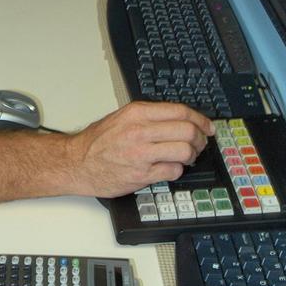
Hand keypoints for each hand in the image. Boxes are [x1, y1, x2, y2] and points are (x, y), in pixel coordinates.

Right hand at [72, 100, 214, 197]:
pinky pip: (173, 171)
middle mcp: (140, 131)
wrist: (77, 163)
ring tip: (187, 157)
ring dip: (192, 155)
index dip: (200, 119)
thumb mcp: (121, 117)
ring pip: (185, 151)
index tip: (208, 126)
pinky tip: (170, 167)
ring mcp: (141, 154)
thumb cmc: (97, 142)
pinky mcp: (141, 175)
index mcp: (137, 112)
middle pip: (187, 130)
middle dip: (200, 138)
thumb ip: (148, 116)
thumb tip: (178, 119)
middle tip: (200, 143)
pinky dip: (177, 170)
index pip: (180, 111)